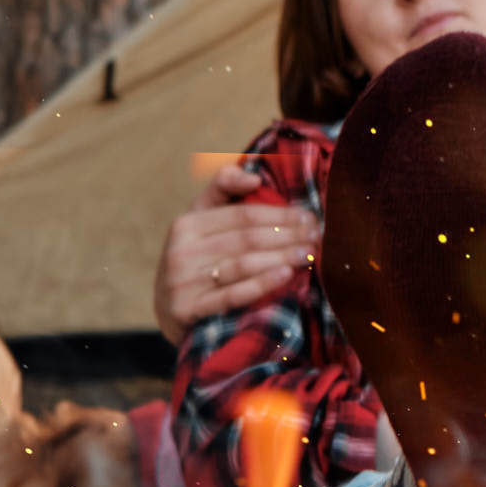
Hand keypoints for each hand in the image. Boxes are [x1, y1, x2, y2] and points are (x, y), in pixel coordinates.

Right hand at [152, 163, 319, 345]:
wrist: (169, 310)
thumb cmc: (197, 257)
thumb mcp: (201, 220)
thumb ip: (223, 189)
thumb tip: (253, 176)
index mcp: (187, 224)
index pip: (242, 215)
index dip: (279, 214)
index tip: (309, 217)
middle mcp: (182, 251)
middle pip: (246, 239)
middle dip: (286, 235)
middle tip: (316, 236)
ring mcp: (183, 282)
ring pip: (243, 265)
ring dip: (280, 257)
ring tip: (308, 253)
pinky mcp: (189, 310)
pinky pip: (232, 295)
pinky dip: (262, 284)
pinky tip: (286, 275)